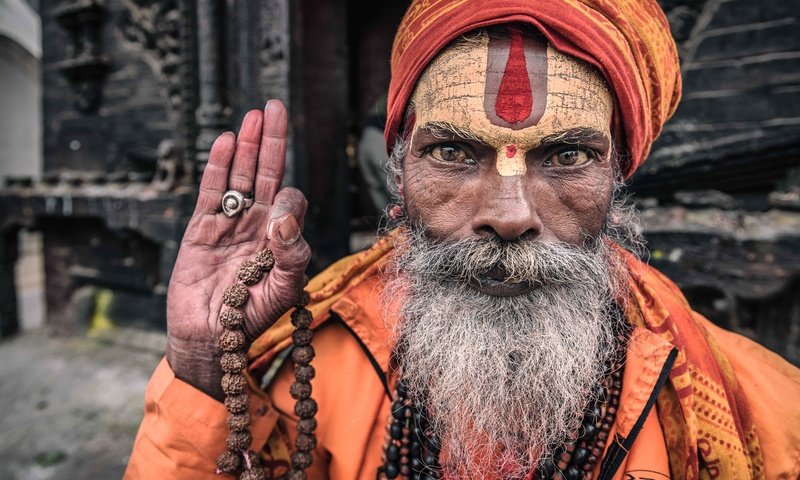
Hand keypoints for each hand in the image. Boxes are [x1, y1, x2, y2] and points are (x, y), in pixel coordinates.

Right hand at [165, 100, 310, 399]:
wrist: (211, 339)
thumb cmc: (252, 318)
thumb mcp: (285, 289)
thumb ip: (292, 253)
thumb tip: (284, 212)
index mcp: (281, 238)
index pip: (291, 201)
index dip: (289, 198)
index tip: (278, 215)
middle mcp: (257, 225)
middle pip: (265, 173)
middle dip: (272, 141)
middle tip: (275, 107)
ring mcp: (229, 224)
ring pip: (239, 176)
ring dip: (246, 146)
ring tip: (254, 115)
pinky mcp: (202, 229)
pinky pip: (212, 192)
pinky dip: (218, 166)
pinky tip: (225, 140)